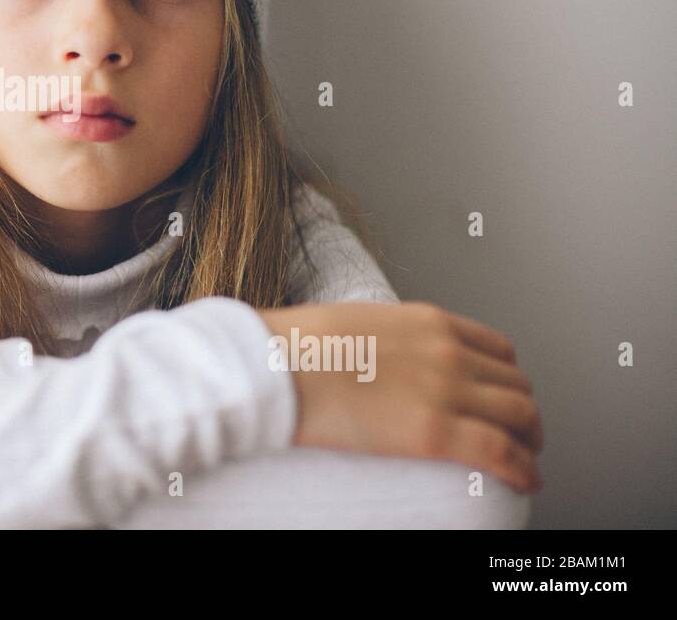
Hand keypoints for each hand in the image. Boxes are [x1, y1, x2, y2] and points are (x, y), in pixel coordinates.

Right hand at [259, 301, 543, 493]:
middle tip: (519, 434)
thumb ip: (385, 340)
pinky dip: (524, 469)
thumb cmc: (295, 347)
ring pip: (520, 417)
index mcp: (428, 322)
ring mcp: (446, 391)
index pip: (497, 349)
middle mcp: (448, 352)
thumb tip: (380, 366)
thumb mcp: (356, 322)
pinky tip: (526, 481)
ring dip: (529, 441)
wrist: (274, 365)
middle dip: (522, 412)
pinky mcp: (435, 433)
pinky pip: (502, 453)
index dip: (506, 379)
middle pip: (515, 384)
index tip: (501, 397)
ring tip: (525, 460)